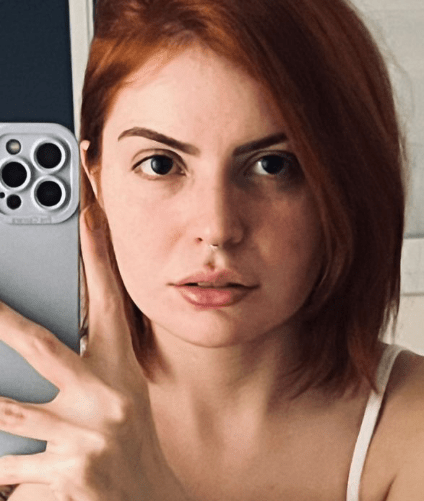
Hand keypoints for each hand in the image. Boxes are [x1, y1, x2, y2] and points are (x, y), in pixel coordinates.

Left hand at [0, 209, 186, 500]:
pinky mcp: (66, 474)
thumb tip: (47, 329)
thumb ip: (90, 356)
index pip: (107, 298)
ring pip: (9, 412)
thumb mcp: (121, 388)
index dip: (97, 254)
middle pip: (41, 345)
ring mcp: (84, 436)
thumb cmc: (130, 431)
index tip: (87, 214)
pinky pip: (12, 468)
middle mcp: (104, 395)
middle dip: (1, 320)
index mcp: (118, 366)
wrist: (146, 496)